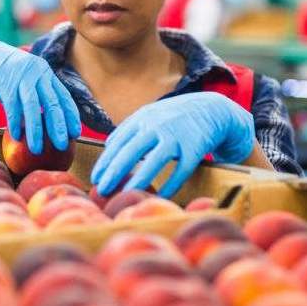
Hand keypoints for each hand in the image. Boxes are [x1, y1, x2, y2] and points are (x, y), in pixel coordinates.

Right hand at [0, 19, 79, 153]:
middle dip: (58, 126)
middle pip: (52, 102)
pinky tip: (16, 136)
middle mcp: (37, 72)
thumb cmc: (2, 74)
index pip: (63, 96)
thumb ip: (35, 97)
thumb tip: (46, 124)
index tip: (75, 133)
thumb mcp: (23, 82)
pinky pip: (12, 104)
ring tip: (37, 149)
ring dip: (36, 130)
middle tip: (61, 146)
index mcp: (45, 72)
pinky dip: (15, 122)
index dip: (71, 116)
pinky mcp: (4, 79)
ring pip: (33, 106)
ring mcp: (21, 74)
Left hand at [91, 92, 254, 198]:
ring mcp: (176, 137)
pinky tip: (159, 197)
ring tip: (126, 195)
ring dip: (139, 180)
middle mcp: (157, 126)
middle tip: (102, 190)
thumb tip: (108, 147)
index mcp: (143, 118)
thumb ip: (130, 129)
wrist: (211, 109)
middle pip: (131, 151)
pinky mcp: (195, 148)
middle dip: (114, 171)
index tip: (96, 179)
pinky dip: (170, 185)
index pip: (118, 141)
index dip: (105, 161)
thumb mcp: (150, 115)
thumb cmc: (174, 117)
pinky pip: (180, 171)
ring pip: (155, 161)